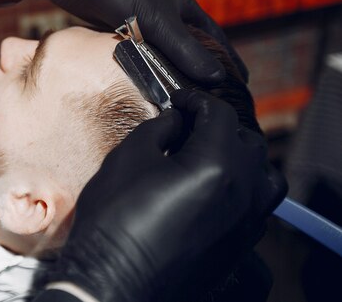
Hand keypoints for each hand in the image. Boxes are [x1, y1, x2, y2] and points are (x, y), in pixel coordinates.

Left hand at [40, 0, 247, 84]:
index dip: (228, 59)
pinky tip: (149, 85)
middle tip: (212, 98)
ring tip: (182, 99)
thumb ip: (183, 49)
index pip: (215, 38)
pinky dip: (148, 68)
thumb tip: (216, 78)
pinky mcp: (121, 28)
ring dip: (172, 72)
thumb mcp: (156, 20)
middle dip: (200, 70)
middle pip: (190, 47)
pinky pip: (141, 52)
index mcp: (182, 7)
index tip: (243, 82)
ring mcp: (143, 21)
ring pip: (164, 52)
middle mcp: (166, 13)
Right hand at [45, 90, 286, 301]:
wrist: (113, 277)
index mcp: (216, 164)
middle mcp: (242, 191)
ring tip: (209, 155)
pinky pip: (258, 204)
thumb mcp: (129, 157)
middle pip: (246, 140)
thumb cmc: (115, 217)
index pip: (218, 114)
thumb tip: (176, 120)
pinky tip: (213, 187)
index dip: (195, 99)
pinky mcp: (240, 243)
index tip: (177, 100)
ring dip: (240, 156)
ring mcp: (246, 221)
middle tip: (186, 126)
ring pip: (263, 173)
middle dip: (217, 125)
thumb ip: (159, 128)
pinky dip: (243, 186)